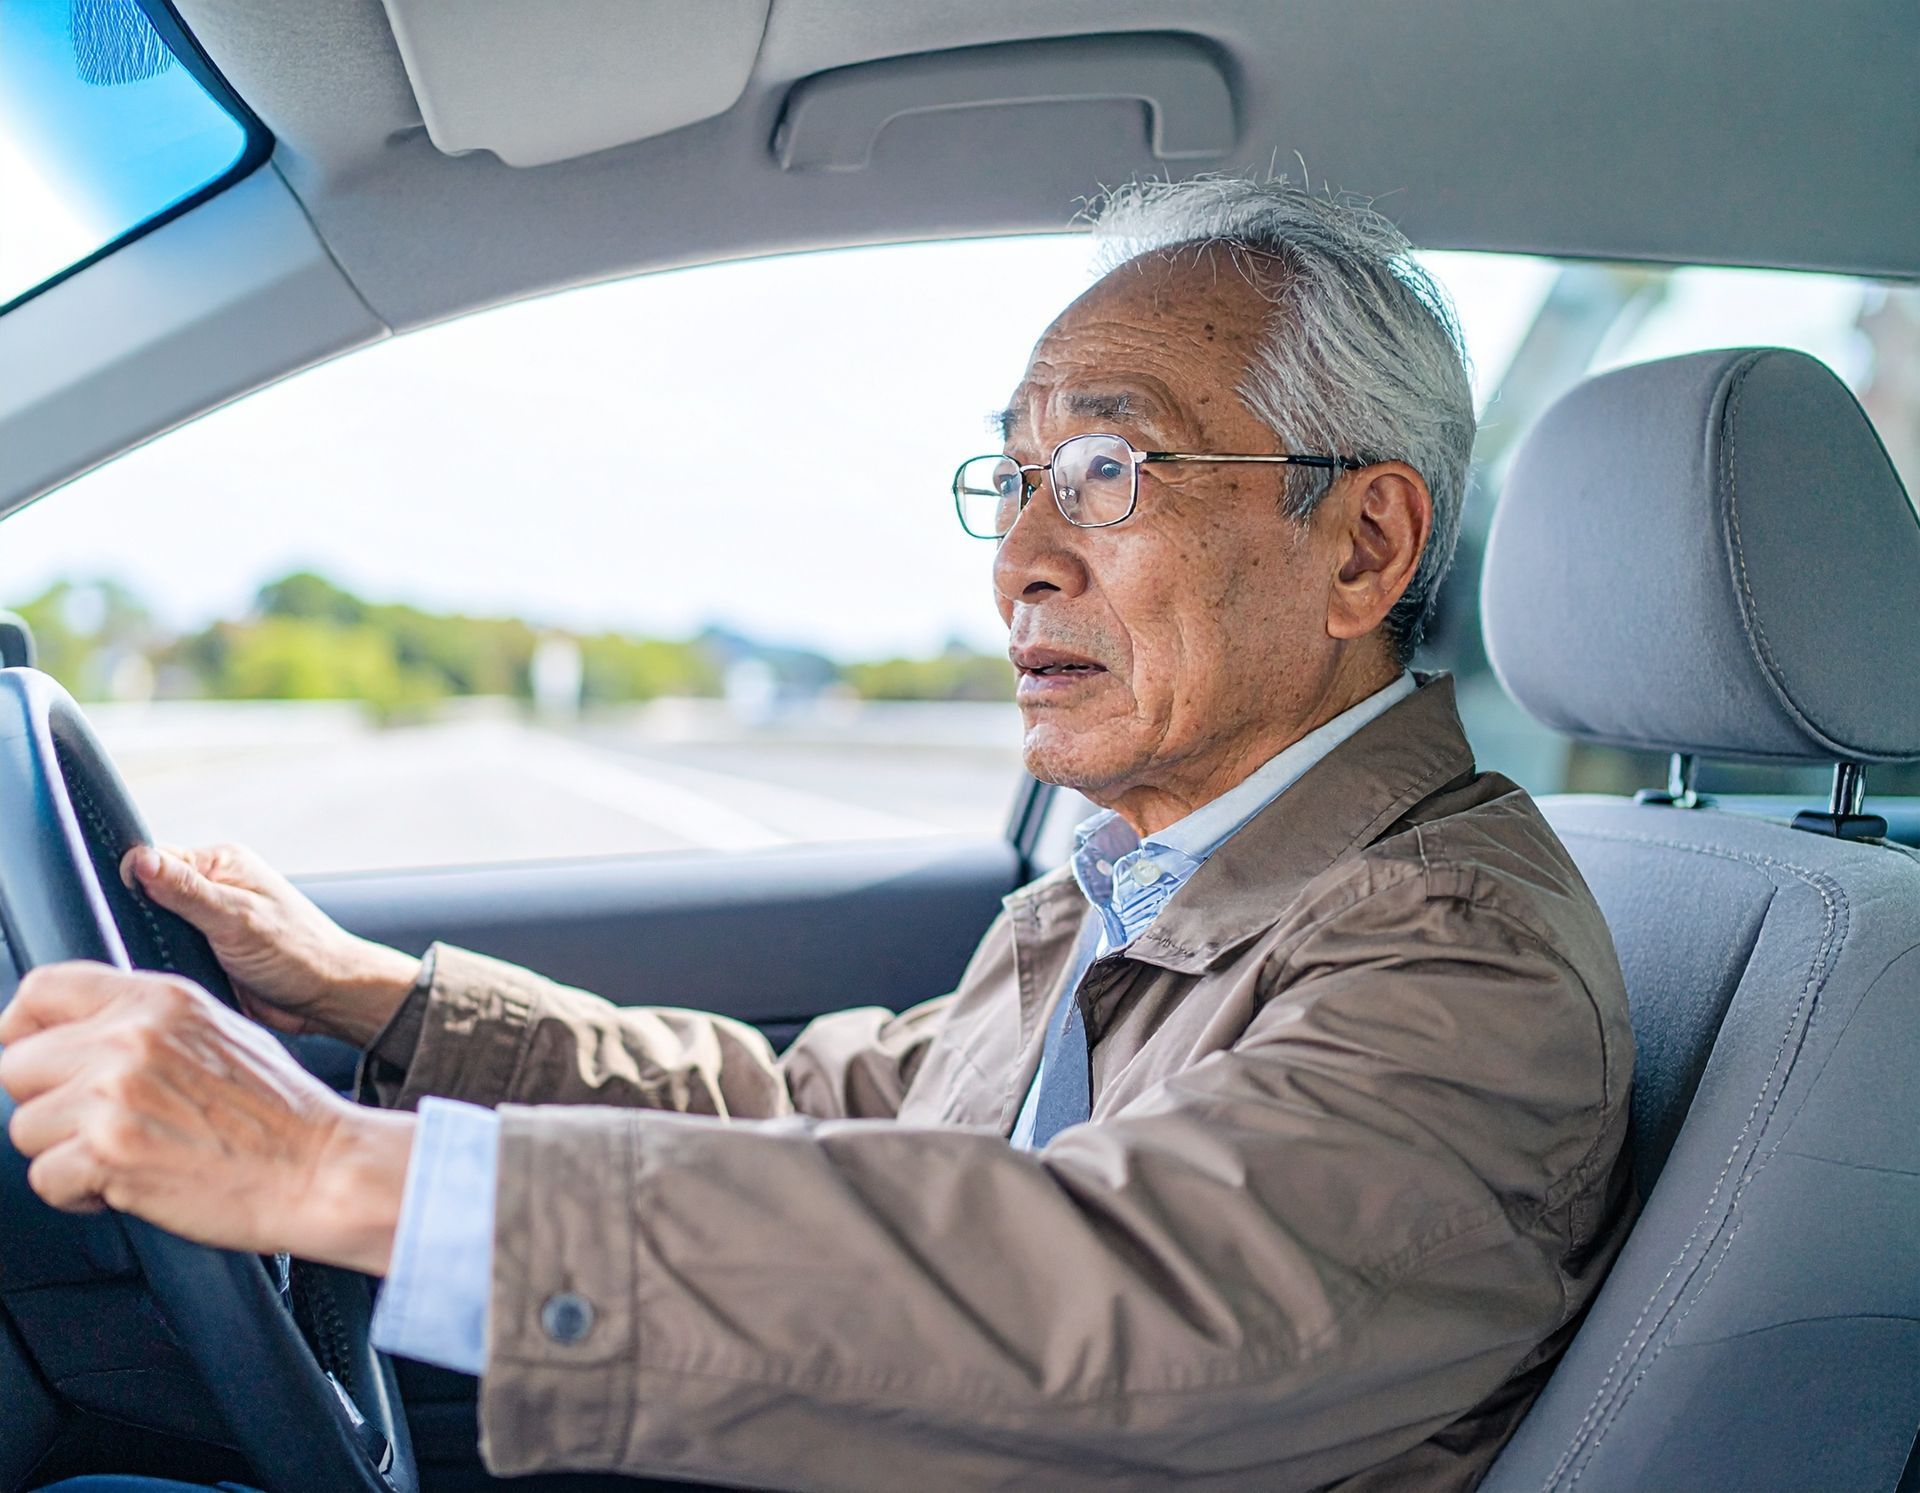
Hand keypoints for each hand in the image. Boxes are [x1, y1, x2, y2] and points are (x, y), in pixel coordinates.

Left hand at [0, 962, 411, 1273]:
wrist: (321, 1168)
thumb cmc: (281, 1113)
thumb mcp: (220, 1030)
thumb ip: (148, 1022)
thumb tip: (82, 1033)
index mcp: (159, 999)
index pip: (41, 989)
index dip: (24, 1027)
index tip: (37, 1057)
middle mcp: (130, 1038)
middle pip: (17, 1064)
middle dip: (48, 1102)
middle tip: (97, 1123)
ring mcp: (116, 1095)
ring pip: (24, 1127)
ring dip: (63, 1152)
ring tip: (123, 1155)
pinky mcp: (110, 1153)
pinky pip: (44, 1178)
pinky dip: (77, 1193)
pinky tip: (125, 1184)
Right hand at [122, 842, 419, 1046]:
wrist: (329, 998)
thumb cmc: (299, 952)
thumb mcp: (237, 918)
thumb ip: (187, 891)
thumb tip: (137, 859)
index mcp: (220, 863)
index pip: (151, 859)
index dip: (128, 880)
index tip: (114, 908)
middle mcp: (211, 888)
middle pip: (145, 896)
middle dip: (133, 919)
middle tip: (131, 942)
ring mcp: (206, 923)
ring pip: (150, 930)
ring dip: (145, 947)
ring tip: (147, 964)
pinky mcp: (204, 955)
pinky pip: (165, 957)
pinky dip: (159, 968)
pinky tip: (155, 980)